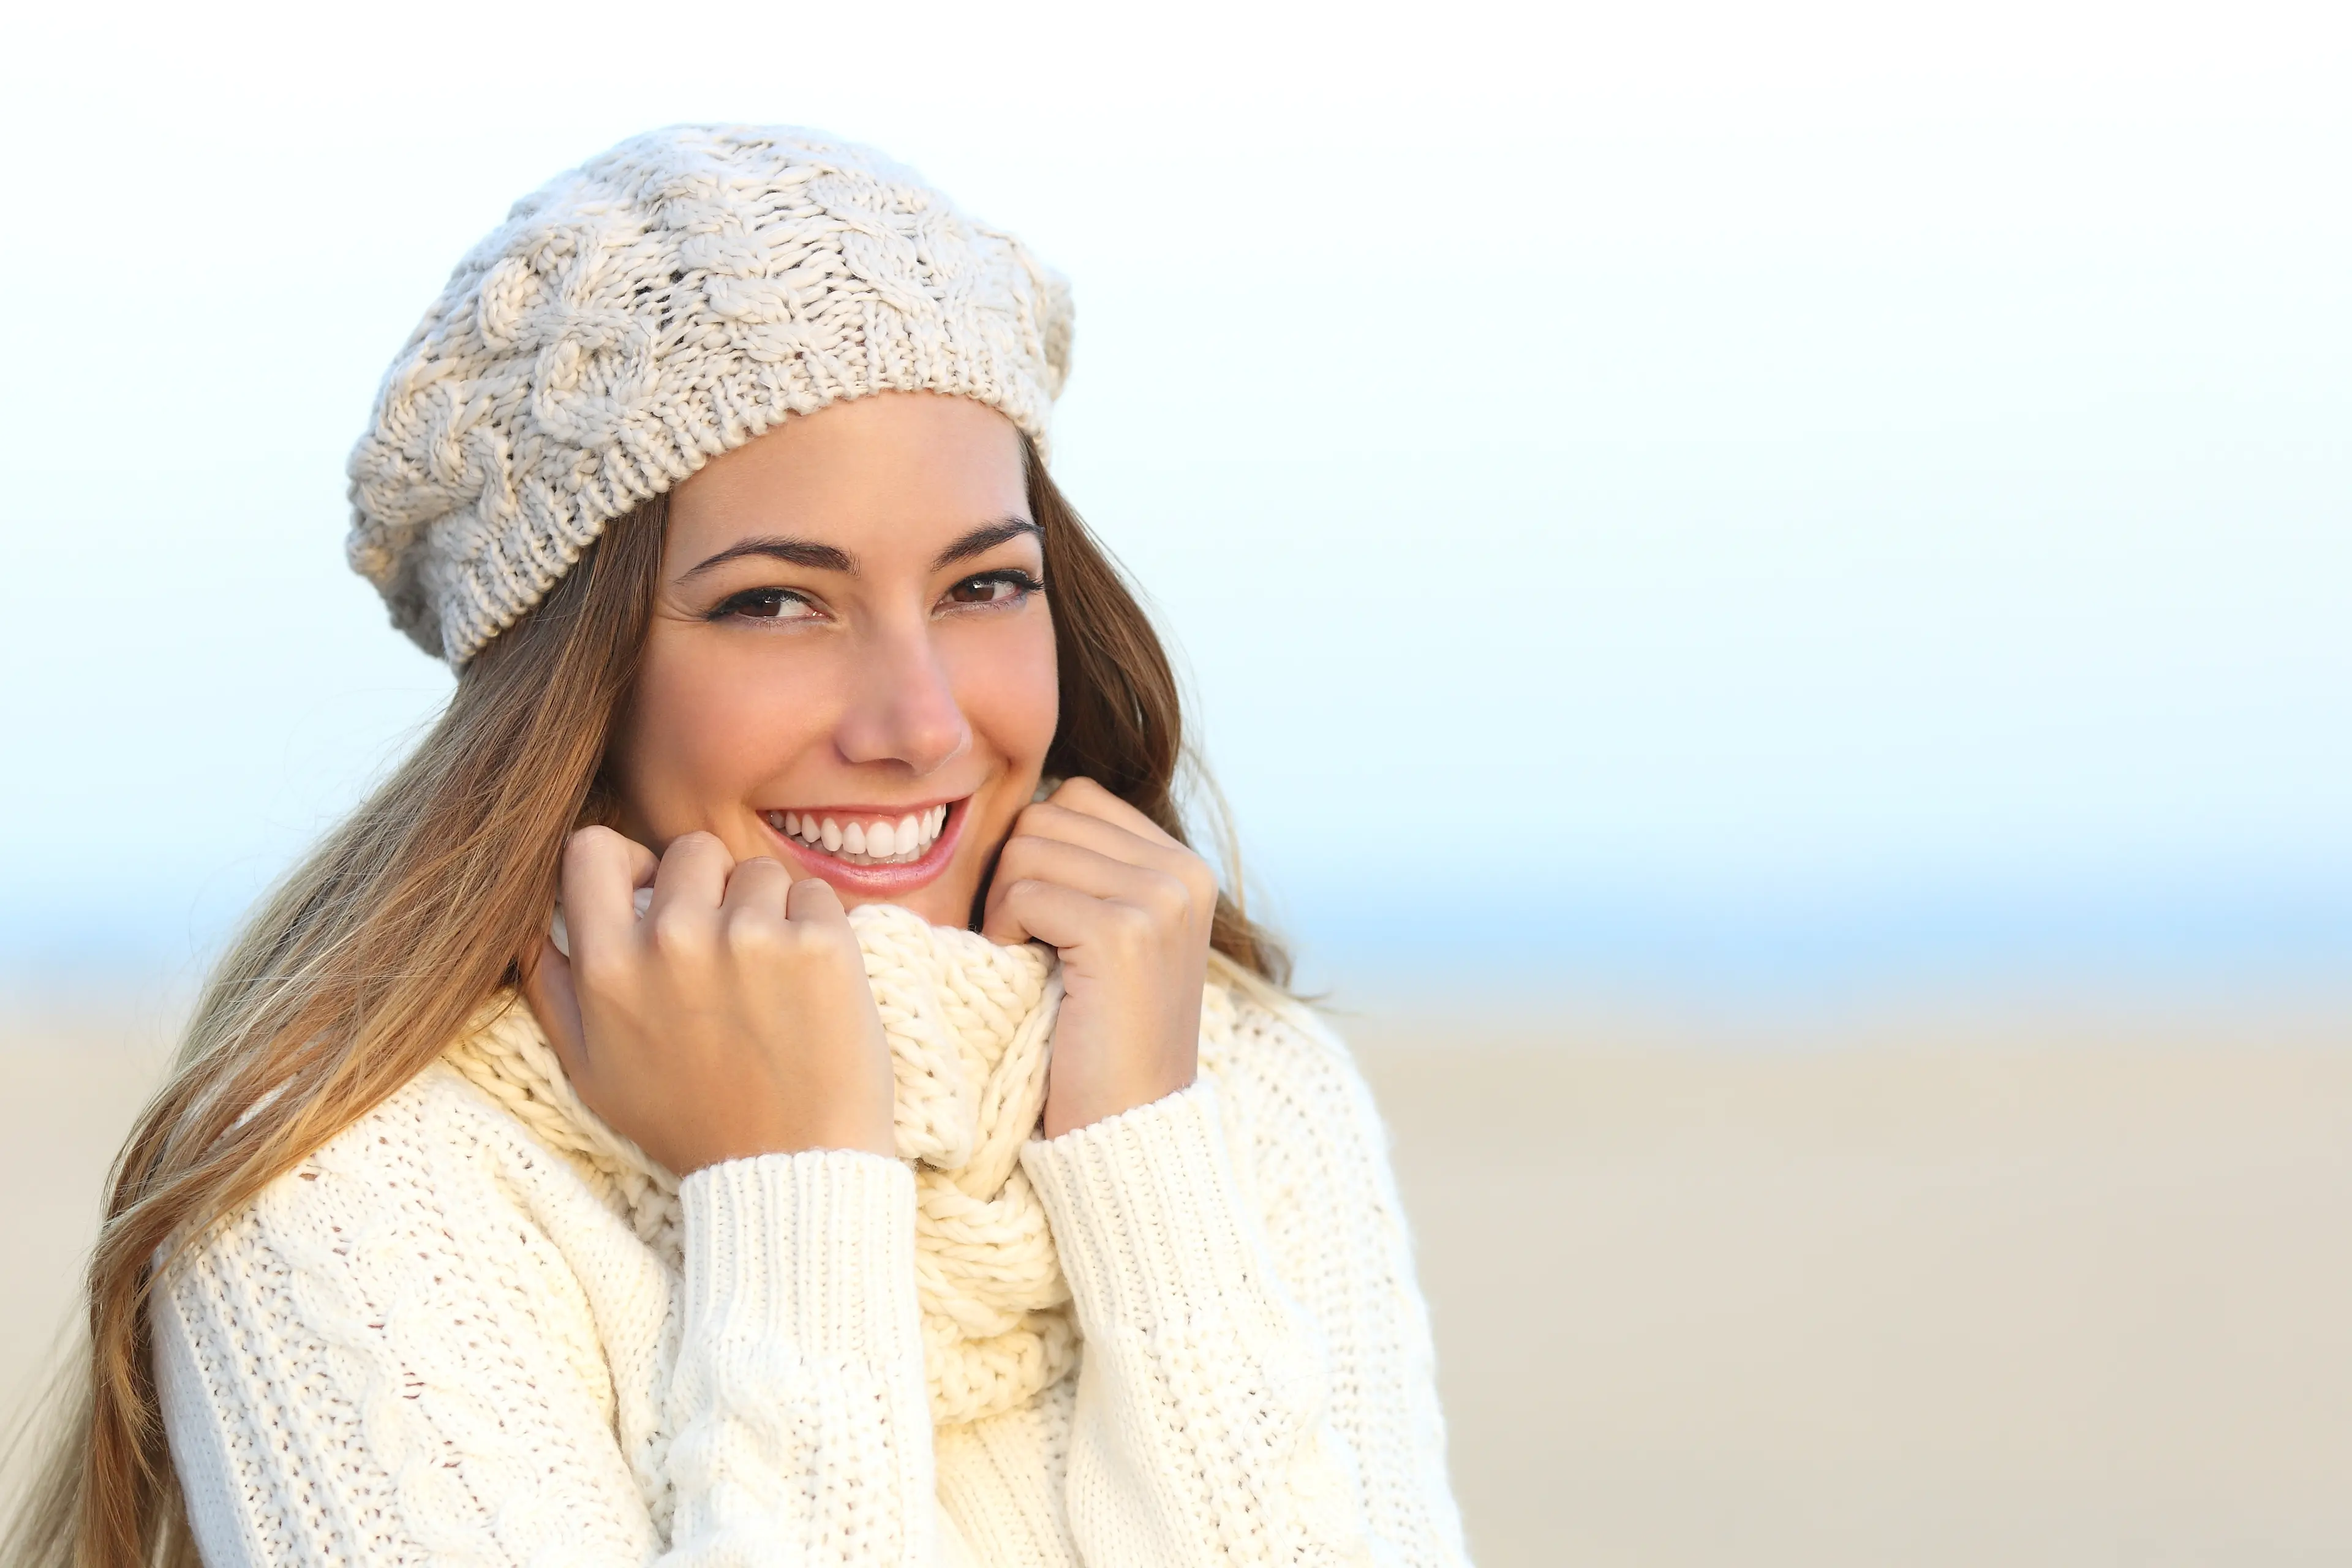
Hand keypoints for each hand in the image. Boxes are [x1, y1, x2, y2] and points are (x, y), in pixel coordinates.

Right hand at [521, 827, 894, 1172]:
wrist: (790, 1173)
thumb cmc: (689, 1124)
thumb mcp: (591, 1070)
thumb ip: (551, 988)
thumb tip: (528, 922)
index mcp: (609, 967)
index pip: (592, 849)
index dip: (629, 862)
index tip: (654, 893)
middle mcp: (674, 941)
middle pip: (691, 851)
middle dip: (711, 889)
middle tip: (728, 952)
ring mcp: (750, 937)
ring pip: (758, 871)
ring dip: (768, 911)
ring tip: (771, 981)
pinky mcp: (819, 945)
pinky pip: (815, 894)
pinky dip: (817, 927)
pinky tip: (810, 986)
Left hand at [981, 778, 1215, 1137]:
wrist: (1130, 1129)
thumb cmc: (1099, 1037)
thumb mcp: (1112, 937)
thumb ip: (1088, 869)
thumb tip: (1017, 807)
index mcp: (1184, 866)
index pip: (1078, 798)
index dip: (1035, 850)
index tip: (1039, 917)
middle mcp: (1183, 871)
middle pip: (1048, 814)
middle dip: (1014, 873)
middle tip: (1023, 941)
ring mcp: (1160, 899)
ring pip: (1028, 845)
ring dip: (1005, 903)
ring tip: (1027, 958)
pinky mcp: (1124, 933)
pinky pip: (1025, 891)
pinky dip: (1005, 930)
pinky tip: (1027, 973)